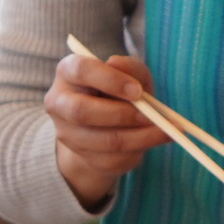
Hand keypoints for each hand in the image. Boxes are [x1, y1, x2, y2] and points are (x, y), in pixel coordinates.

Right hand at [46, 52, 168, 207]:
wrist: (109, 125)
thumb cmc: (120, 92)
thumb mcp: (130, 74)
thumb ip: (129, 67)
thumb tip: (119, 64)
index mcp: (68, 72)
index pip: (80, 70)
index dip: (110, 80)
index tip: (138, 90)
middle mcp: (59, 102)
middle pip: (81, 111)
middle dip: (122, 115)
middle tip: (151, 116)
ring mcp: (68, 132)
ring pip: (104, 140)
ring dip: (140, 137)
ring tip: (165, 130)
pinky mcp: (84, 156)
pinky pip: (115, 159)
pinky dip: (140, 150)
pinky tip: (153, 140)